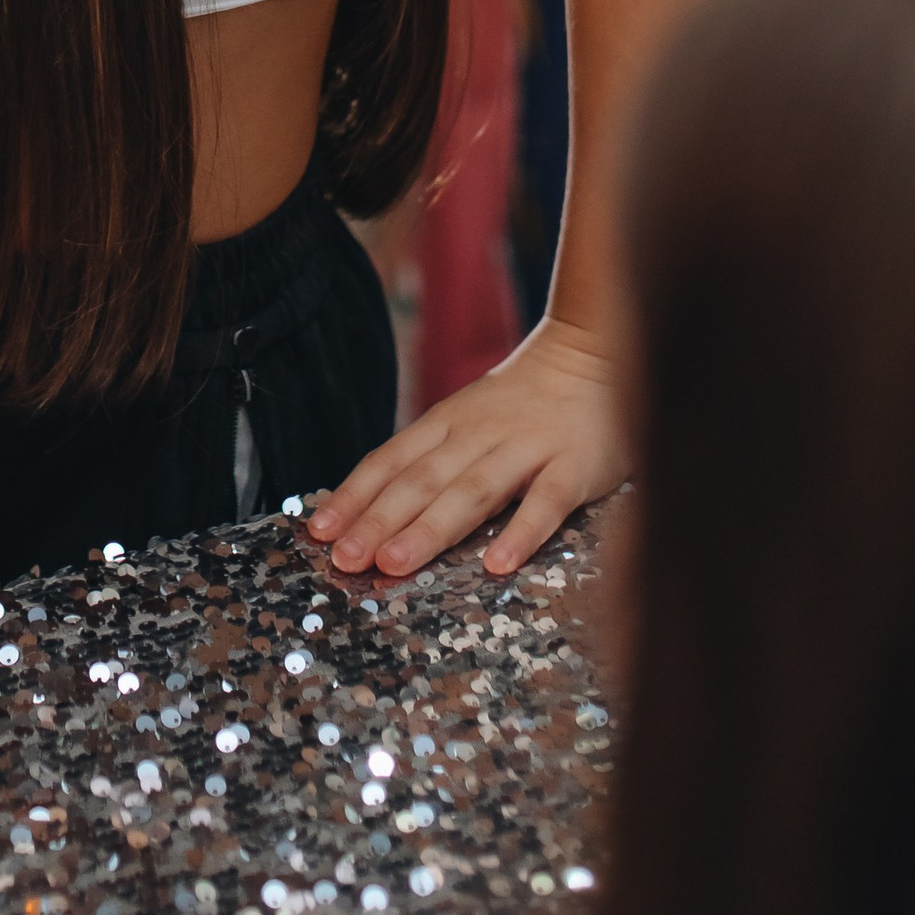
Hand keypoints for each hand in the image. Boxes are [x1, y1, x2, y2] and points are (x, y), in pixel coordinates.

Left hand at [308, 315, 629, 580]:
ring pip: (472, 491)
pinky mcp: (575, 466)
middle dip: (379, 520)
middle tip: (345, 559)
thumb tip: (370, 506)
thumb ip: (430, 458)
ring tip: (395, 563)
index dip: (354, 496)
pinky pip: (546, 503)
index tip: (319, 532)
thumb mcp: (467, 418)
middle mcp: (479, 434)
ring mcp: (527, 448)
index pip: (390, 461)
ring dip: (431, 529)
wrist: (595, 351)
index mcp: (447, 423)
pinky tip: (497, 564)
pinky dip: (521, 532)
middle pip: (421, 480)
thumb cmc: (522, 402)